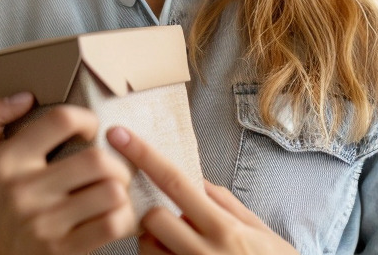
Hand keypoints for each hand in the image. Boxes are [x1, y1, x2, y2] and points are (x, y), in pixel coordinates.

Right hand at [0, 94, 135, 254]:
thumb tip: (26, 98)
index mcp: (7, 161)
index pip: (61, 121)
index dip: (87, 119)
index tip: (89, 129)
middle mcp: (22, 191)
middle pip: (96, 160)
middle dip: (115, 160)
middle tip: (111, 165)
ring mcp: (44, 224)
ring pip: (110, 193)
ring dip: (120, 189)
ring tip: (112, 188)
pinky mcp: (62, 250)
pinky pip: (111, 225)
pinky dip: (121, 216)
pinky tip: (111, 213)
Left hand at [107, 126, 297, 254]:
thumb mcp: (259, 231)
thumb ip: (225, 204)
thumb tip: (195, 181)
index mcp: (225, 229)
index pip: (176, 183)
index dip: (144, 155)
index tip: (118, 135)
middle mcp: (205, 254)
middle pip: (153, 218)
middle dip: (154, 213)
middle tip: (174, 219)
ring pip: (147, 248)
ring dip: (154, 241)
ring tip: (178, 245)